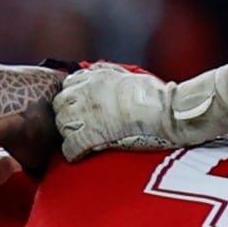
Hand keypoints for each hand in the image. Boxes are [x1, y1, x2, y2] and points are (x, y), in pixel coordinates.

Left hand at [52, 65, 176, 157]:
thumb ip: (109, 72)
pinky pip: (71, 146)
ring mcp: (88, 114)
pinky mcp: (93, 135)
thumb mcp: (128, 74)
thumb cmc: (155, 95)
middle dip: (66, 114)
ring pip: (63, 125)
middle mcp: (87, 93)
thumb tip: (96, 71)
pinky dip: (72, 152)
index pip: (68, 85)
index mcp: (95, 77)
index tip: (78, 105)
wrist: (166, 113)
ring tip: (78, 139)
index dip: (72, 97)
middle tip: (76, 124)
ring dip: (68, 132)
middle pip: (60, 104)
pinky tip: (77, 155)